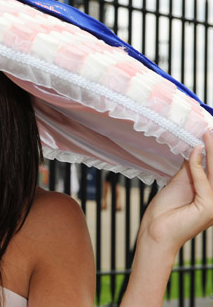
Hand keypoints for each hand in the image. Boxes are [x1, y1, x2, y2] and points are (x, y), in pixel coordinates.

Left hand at [140, 131, 212, 252]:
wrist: (155, 232)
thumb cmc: (165, 211)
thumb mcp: (180, 183)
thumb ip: (191, 169)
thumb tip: (195, 150)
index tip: (209, 134)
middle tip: (209, 130)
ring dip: (212, 152)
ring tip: (207, 135)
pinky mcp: (208, 208)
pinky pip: (204, 182)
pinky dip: (198, 166)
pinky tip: (194, 152)